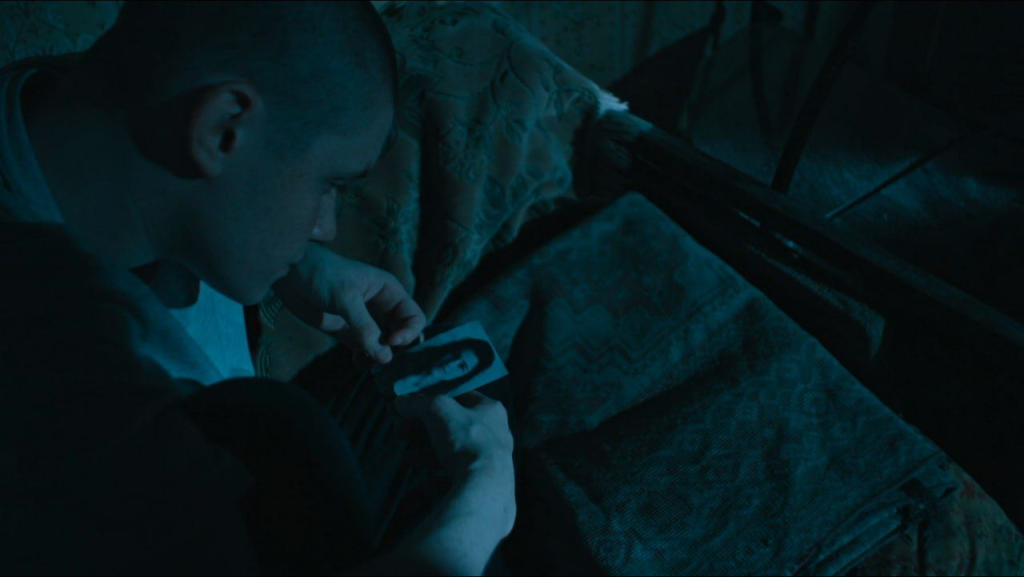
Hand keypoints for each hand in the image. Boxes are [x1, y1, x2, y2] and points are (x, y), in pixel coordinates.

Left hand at [273, 243, 425, 363]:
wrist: (290, 275)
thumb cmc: (322, 275)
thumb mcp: (346, 298)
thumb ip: (365, 327)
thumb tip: (385, 357)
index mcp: (389, 292)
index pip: (413, 317)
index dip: (409, 333)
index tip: (392, 343)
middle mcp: (381, 307)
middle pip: (402, 334)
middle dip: (395, 350)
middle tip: (381, 360)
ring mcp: (365, 321)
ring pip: (383, 346)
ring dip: (379, 358)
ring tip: (368, 363)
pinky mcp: (348, 331)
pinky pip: (364, 350)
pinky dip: (365, 359)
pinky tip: (357, 361)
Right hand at [394, 392, 513, 481]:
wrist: (484, 485)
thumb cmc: (466, 439)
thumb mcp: (438, 411)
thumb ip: (418, 404)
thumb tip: (400, 402)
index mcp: (490, 410)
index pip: (461, 397)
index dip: (436, 400)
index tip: (414, 406)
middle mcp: (493, 433)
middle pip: (452, 427)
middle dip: (423, 429)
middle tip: (401, 430)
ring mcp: (488, 459)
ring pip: (452, 453)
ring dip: (425, 454)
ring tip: (405, 458)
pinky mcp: (481, 482)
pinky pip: (455, 477)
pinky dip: (436, 478)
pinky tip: (421, 483)